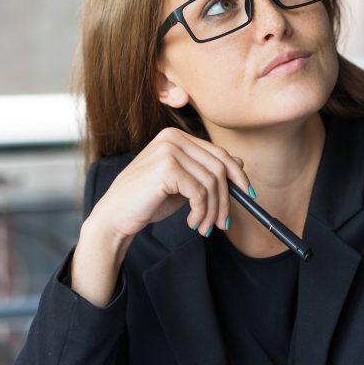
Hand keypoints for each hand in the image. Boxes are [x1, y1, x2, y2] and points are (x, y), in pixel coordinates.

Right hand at [88, 127, 251, 241]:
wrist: (115, 215)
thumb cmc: (147, 200)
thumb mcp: (182, 184)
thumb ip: (205, 172)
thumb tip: (240, 164)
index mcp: (175, 137)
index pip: (218, 153)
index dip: (237, 176)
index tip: (248, 195)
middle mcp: (172, 138)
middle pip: (219, 167)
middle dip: (226, 199)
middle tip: (224, 223)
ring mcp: (168, 151)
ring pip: (212, 182)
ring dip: (212, 211)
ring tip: (204, 227)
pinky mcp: (166, 168)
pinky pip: (199, 193)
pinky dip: (201, 213)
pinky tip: (192, 223)